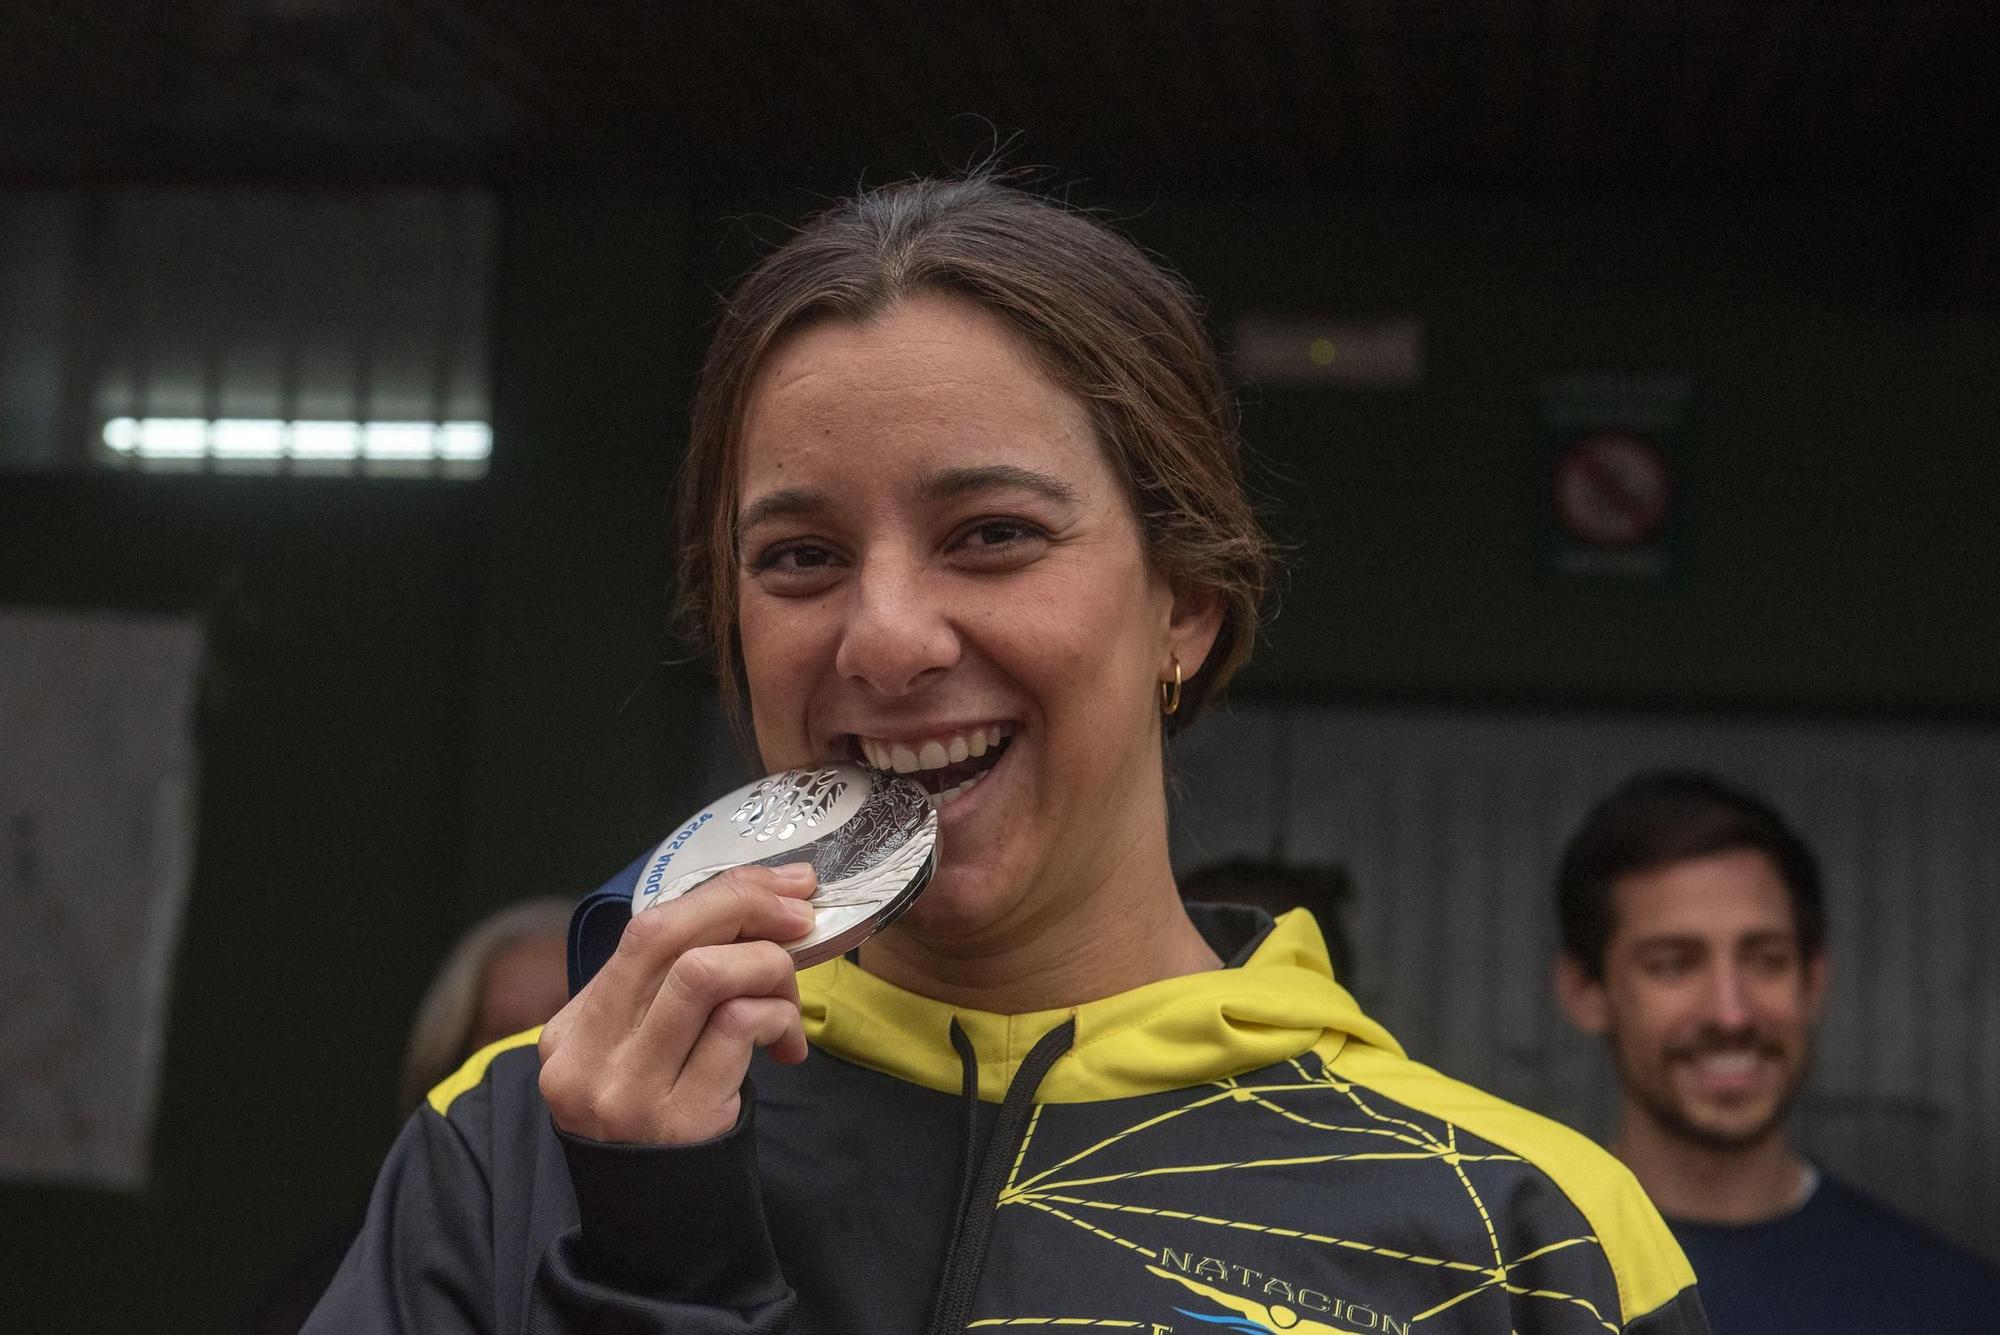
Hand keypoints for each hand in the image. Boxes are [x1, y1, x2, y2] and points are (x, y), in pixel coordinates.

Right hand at [538, 863, 815, 1143]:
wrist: (660, 1237)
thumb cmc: (662, 1126)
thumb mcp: (638, 1055)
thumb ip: (668, 990)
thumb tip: (759, 905)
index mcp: (570, 1028)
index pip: (647, 930)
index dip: (722, 894)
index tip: (783, 887)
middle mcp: (586, 1055)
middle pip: (666, 935)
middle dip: (745, 906)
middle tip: (801, 914)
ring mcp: (628, 1090)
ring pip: (705, 973)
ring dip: (769, 967)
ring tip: (790, 999)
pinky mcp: (678, 1121)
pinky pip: (741, 1026)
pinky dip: (780, 1017)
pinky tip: (789, 1045)